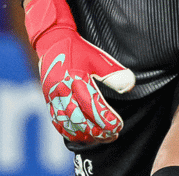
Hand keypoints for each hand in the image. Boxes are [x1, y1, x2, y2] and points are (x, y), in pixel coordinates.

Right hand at [24, 0, 134, 143]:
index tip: (118, 126)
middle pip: (80, 120)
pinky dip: (68, 131)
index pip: (92, 106)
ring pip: (67, 123)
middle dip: (97, 132)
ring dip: (83, 135)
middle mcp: (63, 90)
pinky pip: (56, 120)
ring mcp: (54, 96)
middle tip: (112, 135)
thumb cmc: (78, 49)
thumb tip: (130, 86)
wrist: (53, 40)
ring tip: (98, 138)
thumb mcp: (98, 58)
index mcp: (77, 79)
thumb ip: (113, 73)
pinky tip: (79, 135)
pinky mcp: (48, 99)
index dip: (105, 120)